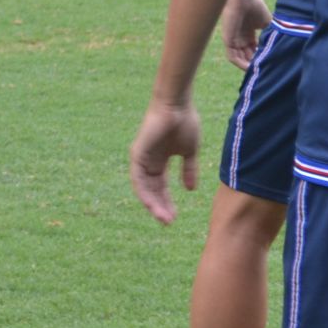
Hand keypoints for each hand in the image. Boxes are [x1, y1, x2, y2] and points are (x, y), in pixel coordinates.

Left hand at [128, 97, 200, 224]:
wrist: (177, 104)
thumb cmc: (184, 122)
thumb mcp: (189, 151)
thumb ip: (188, 169)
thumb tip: (190, 189)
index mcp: (159, 161)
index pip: (160, 187)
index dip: (167, 202)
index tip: (175, 217)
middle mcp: (148, 161)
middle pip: (152, 190)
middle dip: (160, 207)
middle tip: (168, 222)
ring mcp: (141, 158)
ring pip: (143, 188)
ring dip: (152, 204)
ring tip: (163, 218)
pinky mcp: (137, 153)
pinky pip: (137, 178)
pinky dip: (144, 192)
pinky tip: (151, 204)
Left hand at [220, 0, 269, 68]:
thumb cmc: (255, 7)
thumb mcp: (267, 25)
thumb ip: (270, 36)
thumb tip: (280, 48)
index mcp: (247, 34)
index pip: (253, 51)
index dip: (261, 58)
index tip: (270, 63)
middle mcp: (239, 38)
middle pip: (247, 56)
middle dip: (255, 64)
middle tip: (265, 69)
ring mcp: (233, 40)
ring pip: (240, 59)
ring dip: (249, 66)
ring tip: (259, 70)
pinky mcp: (228, 40)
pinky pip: (232, 57)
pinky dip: (241, 64)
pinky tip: (250, 67)